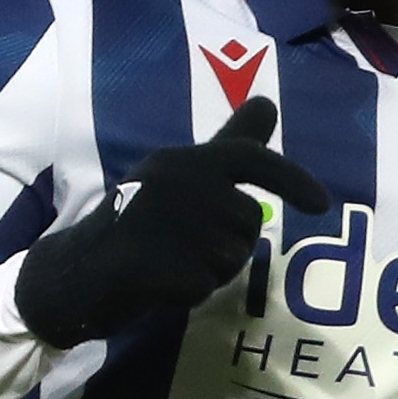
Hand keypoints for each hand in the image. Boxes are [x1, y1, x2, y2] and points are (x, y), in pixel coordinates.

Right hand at [11, 94, 330, 348]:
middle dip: (228, 246)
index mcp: (184, 160)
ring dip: (207, 273)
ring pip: (230, 261)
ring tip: (167, 262)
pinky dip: (185, 295)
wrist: (75, 271)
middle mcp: (179, 182)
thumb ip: (228, 147)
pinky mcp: (156, 264)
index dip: (294, 180)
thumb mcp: (181, 177)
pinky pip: (204, 289)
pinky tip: (156, 284)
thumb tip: (268, 103)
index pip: (252, 161)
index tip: (322, 204)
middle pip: (247, 226)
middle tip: (184, 247)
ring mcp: (166, 223)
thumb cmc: (135, 223)